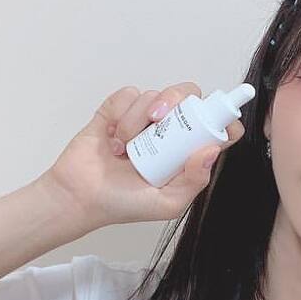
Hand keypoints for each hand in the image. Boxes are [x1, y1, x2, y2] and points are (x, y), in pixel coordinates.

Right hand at [41, 83, 243, 230]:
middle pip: (189, 95)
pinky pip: (128, 95)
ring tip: (124, 149)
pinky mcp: (118, 109)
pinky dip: (120, 115)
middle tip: (158, 121)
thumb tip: (212, 149)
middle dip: (177, 102)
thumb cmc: (123, 204)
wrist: (79, 197)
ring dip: (137, 120)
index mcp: (186, 152)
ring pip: (155, 95)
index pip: (217, 126)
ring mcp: (144, 119)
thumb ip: (194, 181)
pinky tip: (112, 138)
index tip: (212, 124)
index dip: (221, 118)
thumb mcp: (167, 204)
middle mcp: (170, 131)